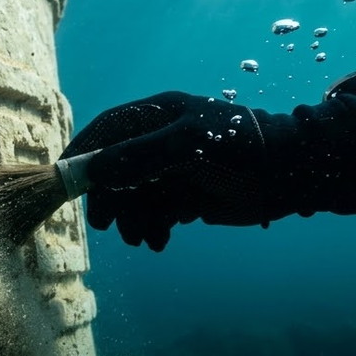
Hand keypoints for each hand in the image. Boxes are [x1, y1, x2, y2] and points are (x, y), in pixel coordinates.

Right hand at [60, 91, 271, 250]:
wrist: (289, 174)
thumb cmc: (240, 149)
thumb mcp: (187, 146)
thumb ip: (140, 157)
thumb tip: (95, 170)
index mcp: (159, 116)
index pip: (109, 130)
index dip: (85, 153)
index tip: (66, 180)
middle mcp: (162, 140)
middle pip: (117, 170)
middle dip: (111, 199)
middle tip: (106, 226)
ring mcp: (173, 169)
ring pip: (135, 197)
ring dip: (134, 219)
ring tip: (145, 238)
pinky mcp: (187, 196)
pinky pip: (155, 213)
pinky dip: (154, 228)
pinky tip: (161, 239)